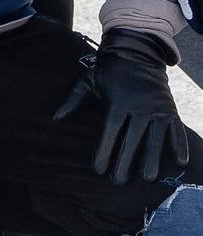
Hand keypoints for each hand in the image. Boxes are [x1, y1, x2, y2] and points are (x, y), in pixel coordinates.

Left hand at [55, 29, 190, 185]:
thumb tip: (55, 118)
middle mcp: (140, 107)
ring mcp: (158, 109)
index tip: (98, 170)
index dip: (104, 152)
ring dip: (153, 159)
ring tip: (148, 179)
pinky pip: (177, 130)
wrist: (137, 52)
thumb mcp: (87, 80)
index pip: (110, 133)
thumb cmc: (108, 70)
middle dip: (125, 163)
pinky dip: (180, 145)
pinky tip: (180, 163)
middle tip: (118, 182)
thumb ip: (72, 99)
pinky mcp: (171, 110)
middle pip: (132, 140)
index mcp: (117, 102)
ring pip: (156, 139)